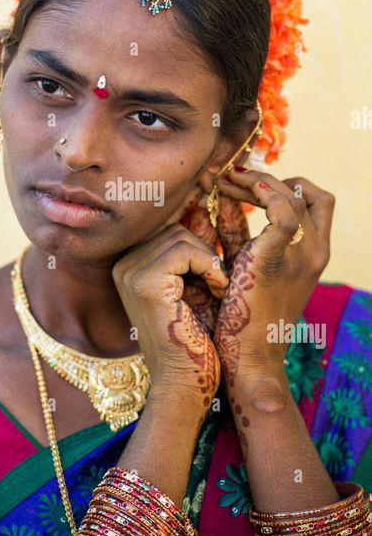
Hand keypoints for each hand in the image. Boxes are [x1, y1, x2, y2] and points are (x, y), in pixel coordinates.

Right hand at [111, 222, 228, 414]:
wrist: (185, 381)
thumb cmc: (195, 336)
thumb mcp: (194, 283)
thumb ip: (193, 248)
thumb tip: (205, 203)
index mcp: (129, 263)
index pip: (166, 226)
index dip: (197, 235)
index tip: (216, 258)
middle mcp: (122, 264)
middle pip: (174, 227)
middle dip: (204, 251)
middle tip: (218, 281)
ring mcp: (129, 272)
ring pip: (181, 236)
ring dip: (210, 261)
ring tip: (218, 288)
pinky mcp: (144, 283)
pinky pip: (185, 251)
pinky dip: (210, 267)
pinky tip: (217, 290)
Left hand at [213, 169, 334, 389]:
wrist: (248, 358)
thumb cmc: (242, 317)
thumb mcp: (245, 267)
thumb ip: (240, 236)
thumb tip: (220, 201)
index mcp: (312, 255)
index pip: (315, 203)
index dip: (287, 185)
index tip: (250, 183)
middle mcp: (314, 252)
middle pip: (307, 194)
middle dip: (269, 179)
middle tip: (232, 177)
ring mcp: (300, 256)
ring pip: (293, 196)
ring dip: (257, 181)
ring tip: (223, 179)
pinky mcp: (276, 260)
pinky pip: (282, 212)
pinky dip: (261, 193)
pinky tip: (233, 188)